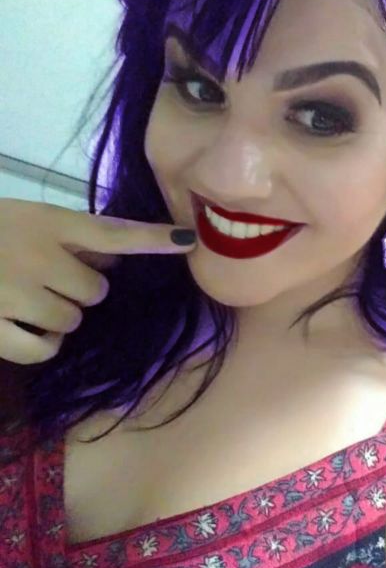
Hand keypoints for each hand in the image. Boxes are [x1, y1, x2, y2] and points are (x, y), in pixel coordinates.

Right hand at [0, 198, 196, 364]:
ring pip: (71, 321)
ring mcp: (13, 293)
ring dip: (57, 316)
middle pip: (95, 291)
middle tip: (45, 277)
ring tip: (25, 298)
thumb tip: (118, 259)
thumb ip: (72, 235)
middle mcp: (36, 256)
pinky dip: (42, 344)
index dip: (152, 238)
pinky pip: (44, 349)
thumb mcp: (28, 218)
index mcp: (46, 223)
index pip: (111, 232)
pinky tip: (24, 327)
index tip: (187, 240)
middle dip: (78, 288)